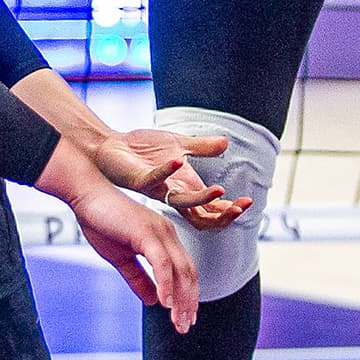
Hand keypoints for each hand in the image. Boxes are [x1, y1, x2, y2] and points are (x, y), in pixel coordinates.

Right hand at [44, 146, 200, 328]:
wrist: (85, 196)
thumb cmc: (100, 221)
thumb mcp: (121, 258)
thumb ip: (138, 278)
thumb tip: (152, 301)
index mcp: (164, 238)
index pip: (184, 272)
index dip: (187, 296)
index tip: (184, 318)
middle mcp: (168, 234)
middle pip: (188, 274)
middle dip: (188, 303)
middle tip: (184, 327)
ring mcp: (160, 232)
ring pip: (179, 271)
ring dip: (180, 300)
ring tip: (178, 322)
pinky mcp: (147, 233)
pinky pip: (161, 264)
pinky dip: (165, 285)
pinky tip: (164, 304)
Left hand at [91, 129, 251, 228]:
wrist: (111, 146)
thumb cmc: (142, 149)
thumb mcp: (178, 144)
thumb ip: (202, 147)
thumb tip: (226, 143)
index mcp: (185, 187)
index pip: (212, 208)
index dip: (230, 208)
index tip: (248, 202)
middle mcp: (173, 193)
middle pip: (201, 216)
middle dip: (222, 214)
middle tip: (239, 206)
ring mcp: (157, 189)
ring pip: (182, 203)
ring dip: (202, 198)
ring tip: (220, 190)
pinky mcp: (139, 180)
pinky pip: (154, 180)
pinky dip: (166, 171)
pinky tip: (178, 160)